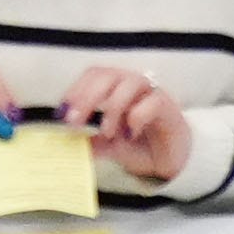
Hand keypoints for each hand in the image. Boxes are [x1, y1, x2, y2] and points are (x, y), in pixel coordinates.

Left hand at [60, 62, 194, 184]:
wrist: (171, 159)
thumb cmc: (140, 145)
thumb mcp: (110, 147)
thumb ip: (92, 143)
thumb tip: (69, 145)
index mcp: (115, 88)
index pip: (93, 75)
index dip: (76, 90)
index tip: (62, 113)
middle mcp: (132, 85)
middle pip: (107, 75)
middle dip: (86, 97)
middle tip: (74, 123)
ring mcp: (151, 93)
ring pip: (130, 82)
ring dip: (112, 108)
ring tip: (106, 133)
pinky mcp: (168, 106)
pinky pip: (152, 102)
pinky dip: (137, 117)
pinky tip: (130, 134)